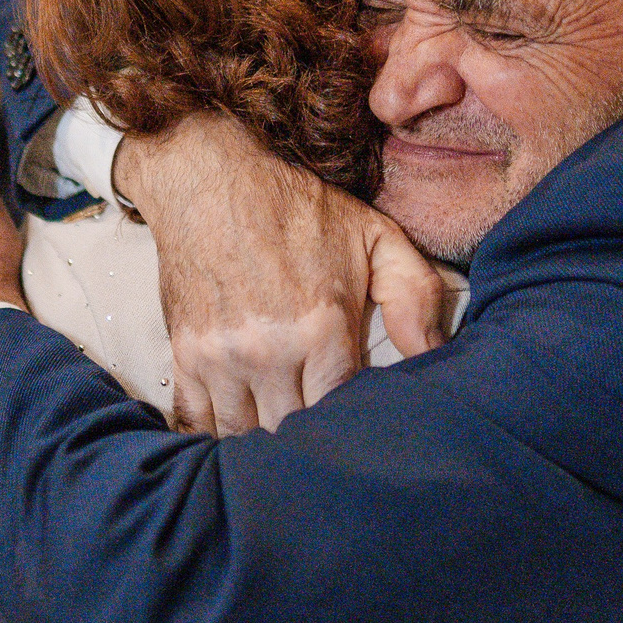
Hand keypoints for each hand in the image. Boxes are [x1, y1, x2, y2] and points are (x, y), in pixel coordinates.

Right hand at [116, 110, 447, 434]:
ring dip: (263, 443)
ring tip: (283, 443)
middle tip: (322, 443)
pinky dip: (214, 436)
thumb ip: (414, 293)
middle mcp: (269, 350)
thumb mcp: (373, 235)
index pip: (341, 411)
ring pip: (244, 436)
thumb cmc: (293, 209)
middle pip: (293, 432)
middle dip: (309, 441)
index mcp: (321, 327)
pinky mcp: (186, 354)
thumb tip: (436, 352)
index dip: (352, 426)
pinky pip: (196, 421)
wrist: (210, 179)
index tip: (358, 424)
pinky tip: (236, 437)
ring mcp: (222, 356)